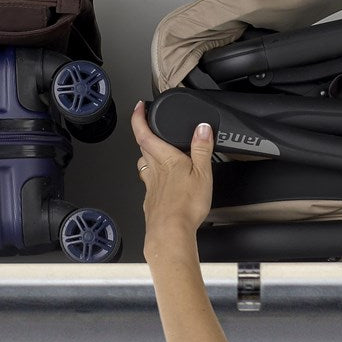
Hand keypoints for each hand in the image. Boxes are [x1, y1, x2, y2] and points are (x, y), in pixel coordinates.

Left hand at [131, 99, 214, 247]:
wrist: (170, 234)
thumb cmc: (185, 206)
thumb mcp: (203, 174)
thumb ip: (202, 149)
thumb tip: (202, 127)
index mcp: (165, 159)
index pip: (144, 133)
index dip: (138, 118)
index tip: (138, 107)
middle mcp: (154, 171)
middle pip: (143, 147)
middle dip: (145, 134)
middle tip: (151, 126)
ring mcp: (150, 187)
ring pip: (144, 165)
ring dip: (147, 155)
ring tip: (157, 153)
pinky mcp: (151, 201)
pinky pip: (148, 183)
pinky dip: (153, 178)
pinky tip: (163, 183)